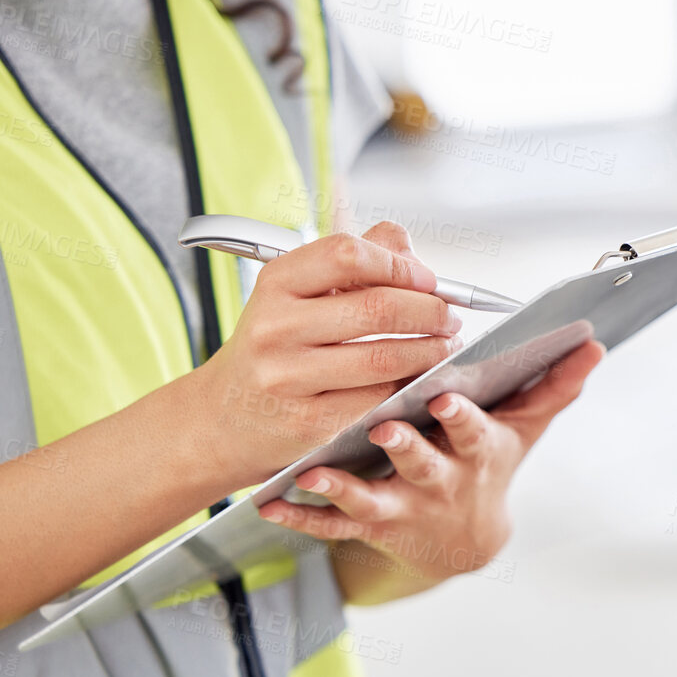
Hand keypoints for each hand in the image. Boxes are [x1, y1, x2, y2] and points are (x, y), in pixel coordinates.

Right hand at [183, 221, 463, 491]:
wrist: (225, 416)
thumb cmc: (278, 345)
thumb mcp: (299, 295)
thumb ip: (355, 263)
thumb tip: (413, 254)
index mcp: (276, 282)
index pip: (347, 254)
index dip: (400, 265)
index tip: (430, 280)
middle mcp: (276, 327)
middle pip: (377, 308)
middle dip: (430, 311)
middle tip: (451, 317)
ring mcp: (289, 378)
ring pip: (383, 358)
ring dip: (430, 351)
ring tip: (446, 345)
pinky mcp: (309, 422)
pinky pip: (377, 398)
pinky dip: (407, 385)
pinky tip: (418, 377)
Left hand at [254, 340, 604, 599]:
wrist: (463, 541)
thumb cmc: (488, 466)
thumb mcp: (523, 429)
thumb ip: (554, 385)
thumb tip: (593, 345)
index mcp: (476, 452)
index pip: (472, 431)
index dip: (461, 417)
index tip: (447, 395)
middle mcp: (441, 482)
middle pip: (423, 464)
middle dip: (407, 448)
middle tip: (385, 427)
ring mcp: (404, 506)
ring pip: (372, 498)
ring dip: (343, 487)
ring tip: (315, 473)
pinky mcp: (370, 525)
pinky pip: (331, 525)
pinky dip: (301, 516)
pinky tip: (272, 502)